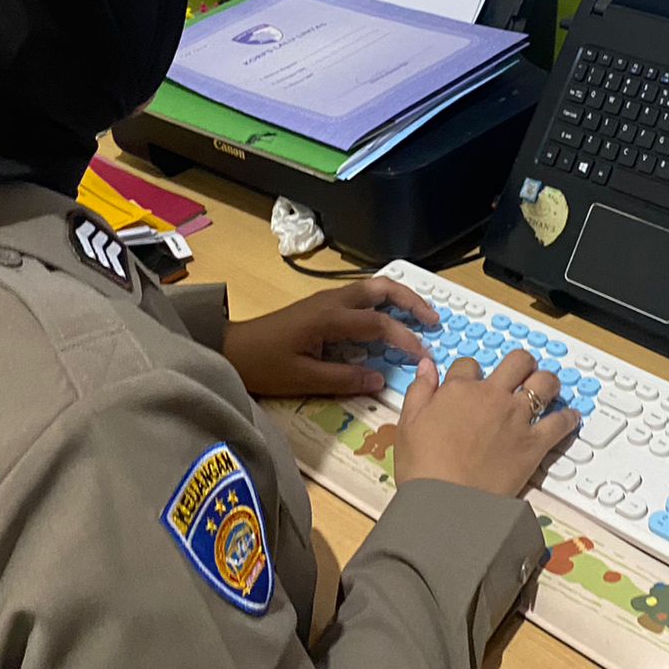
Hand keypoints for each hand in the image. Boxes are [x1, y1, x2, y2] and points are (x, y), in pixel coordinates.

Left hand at [221, 276, 438, 396]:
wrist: (233, 349)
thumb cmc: (266, 365)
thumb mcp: (304, 379)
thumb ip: (344, 379)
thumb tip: (380, 380)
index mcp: (329, 318)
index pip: (378, 323)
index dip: (405, 338)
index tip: (424, 356)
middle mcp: (332, 301)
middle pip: (380, 288)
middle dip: (411, 300)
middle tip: (434, 320)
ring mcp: (327, 299)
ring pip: (372, 288)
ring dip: (399, 297)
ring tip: (421, 315)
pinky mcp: (323, 305)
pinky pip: (362, 296)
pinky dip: (384, 302)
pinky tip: (391, 318)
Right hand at [395, 350, 578, 496]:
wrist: (447, 503)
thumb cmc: (422, 466)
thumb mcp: (408, 423)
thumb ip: (419, 390)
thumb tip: (427, 366)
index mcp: (459, 389)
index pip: (469, 364)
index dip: (470, 371)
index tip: (470, 382)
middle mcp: (492, 396)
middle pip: (517, 362)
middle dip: (521, 363)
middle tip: (521, 371)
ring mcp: (516, 418)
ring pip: (543, 383)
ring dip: (547, 382)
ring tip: (547, 386)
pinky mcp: (534, 444)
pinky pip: (559, 423)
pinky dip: (567, 418)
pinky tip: (569, 417)